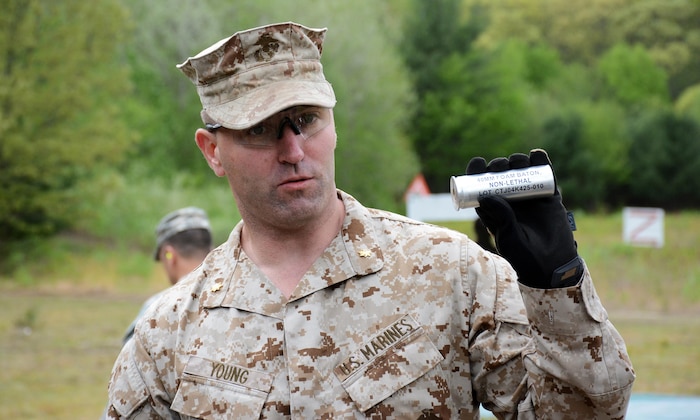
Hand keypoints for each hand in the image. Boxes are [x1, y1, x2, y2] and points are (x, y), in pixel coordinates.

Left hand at [466, 149, 581, 287]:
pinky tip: (536, 154)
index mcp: (493, 210)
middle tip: (501, 166)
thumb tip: (486, 195)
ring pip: (521, 171)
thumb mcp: (508, 237)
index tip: (478, 163)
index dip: (477, 172)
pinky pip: (545, 174)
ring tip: (518, 162)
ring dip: (517, 161)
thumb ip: (501, 218)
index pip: (481, 186)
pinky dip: (540, 161)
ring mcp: (529, 197)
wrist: (552, 265)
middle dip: (499, 165)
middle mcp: (509, 201)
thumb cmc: (524, 256)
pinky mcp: (548, 196)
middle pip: (501, 175)